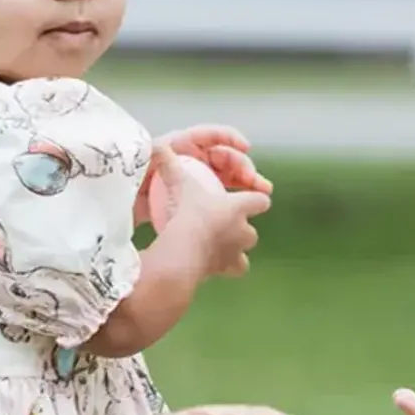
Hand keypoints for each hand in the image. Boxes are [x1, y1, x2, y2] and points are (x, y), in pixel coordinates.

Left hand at [135, 125, 270, 223]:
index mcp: (180, 146)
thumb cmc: (129, 184)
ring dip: (247, 184)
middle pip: (224, 157)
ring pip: (228, 178)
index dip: (229, 138)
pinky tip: (247, 212)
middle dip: (244, 166)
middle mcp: (192, 161)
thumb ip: (152, 157)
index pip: (209, 135)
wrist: (122, 211)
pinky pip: (222, 197)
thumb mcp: (140, 167)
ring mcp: (198, 181)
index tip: (245, 147)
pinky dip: (236, 202)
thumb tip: (157, 146)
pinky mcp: (199, 201)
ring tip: (263, 195)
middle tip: (258, 183)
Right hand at [146, 144, 268, 277]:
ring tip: (221, 250)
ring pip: (245, 255)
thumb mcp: (179, 184)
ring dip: (236, 252)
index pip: (259, 201)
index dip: (257, 199)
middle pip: (252, 232)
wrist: (184, 250)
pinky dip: (225, 269)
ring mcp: (236, 254)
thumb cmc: (188, 213)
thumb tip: (155, 143)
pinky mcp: (225, 271)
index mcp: (238, 207)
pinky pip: (233, 271)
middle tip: (224, 227)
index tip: (255, 198)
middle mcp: (243, 232)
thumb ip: (170, 166)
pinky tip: (212, 266)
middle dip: (242, 230)